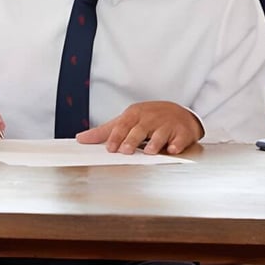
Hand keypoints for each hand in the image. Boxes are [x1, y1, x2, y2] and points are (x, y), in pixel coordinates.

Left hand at [76, 101, 203, 154]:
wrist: (180, 113)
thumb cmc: (148, 118)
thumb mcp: (127, 120)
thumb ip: (105, 131)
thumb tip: (81, 138)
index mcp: (135, 114)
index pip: (123, 125)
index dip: (116, 137)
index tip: (110, 148)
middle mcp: (151, 118)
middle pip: (140, 129)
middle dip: (132, 139)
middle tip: (125, 151)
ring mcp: (168, 124)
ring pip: (160, 133)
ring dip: (155, 142)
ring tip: (149, 151)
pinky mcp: (183, 132)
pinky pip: (180, 139)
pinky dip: (176, 145)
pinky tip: (172, 150)